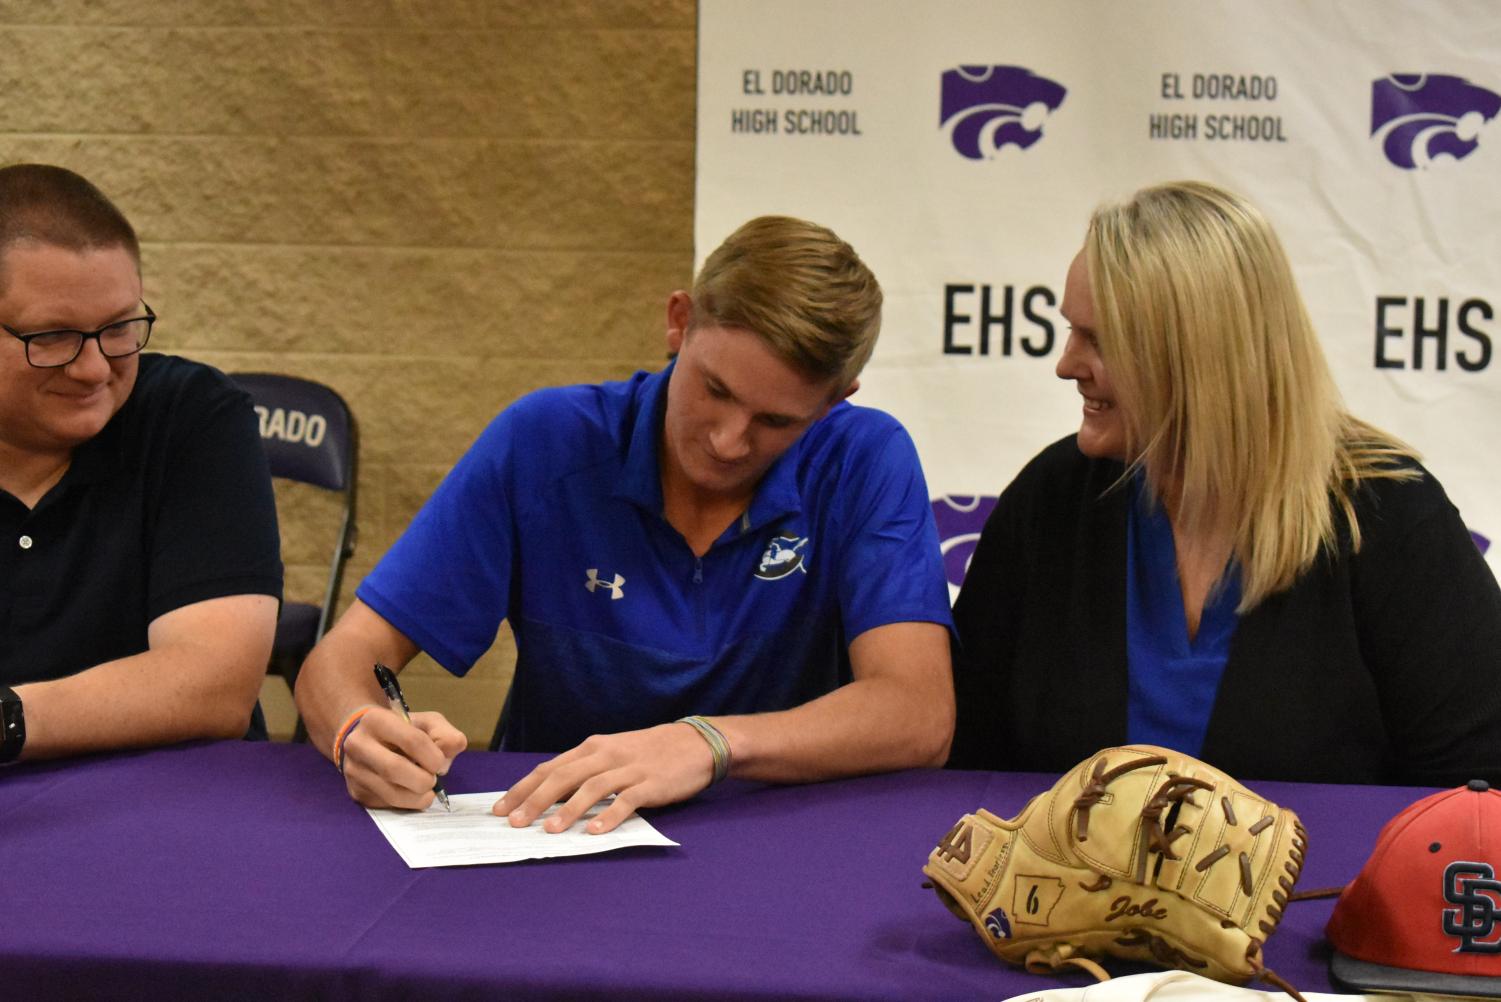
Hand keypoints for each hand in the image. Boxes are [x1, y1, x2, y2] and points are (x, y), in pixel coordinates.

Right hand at [340, 707, 466, 808]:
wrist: (370, 740)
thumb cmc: (404, 730)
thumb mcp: (428, 723)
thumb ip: (445, 735)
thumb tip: (444, 761)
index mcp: (377, 720)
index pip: (412, 740)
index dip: (433, 756)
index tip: (440, 763)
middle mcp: (358, 745)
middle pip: (395, 769)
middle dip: (424, 780)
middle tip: (433, 779)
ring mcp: (354, 770)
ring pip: (391, 793)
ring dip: (418, 797)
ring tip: (426, 790)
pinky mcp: (356, 792)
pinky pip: (386, 805)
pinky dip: (407, 804)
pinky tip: (411, 793)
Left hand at [492, 722, 715, 833]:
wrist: (695, 743)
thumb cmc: (649, 752)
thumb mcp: (612, 754)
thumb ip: (585, 771)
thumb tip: (549, 796)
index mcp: (592, 747)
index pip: (550, 768)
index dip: (522, 788)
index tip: (500, 808)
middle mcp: (606, 755)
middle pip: (563, 776)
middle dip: (534, 800)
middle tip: (514, 822)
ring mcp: (629, 769)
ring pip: (591, 788)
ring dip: (567, 809)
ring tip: (548, 830)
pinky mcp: (651, 783)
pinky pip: (626, 800)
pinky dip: (609, 816)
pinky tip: (594, 831)